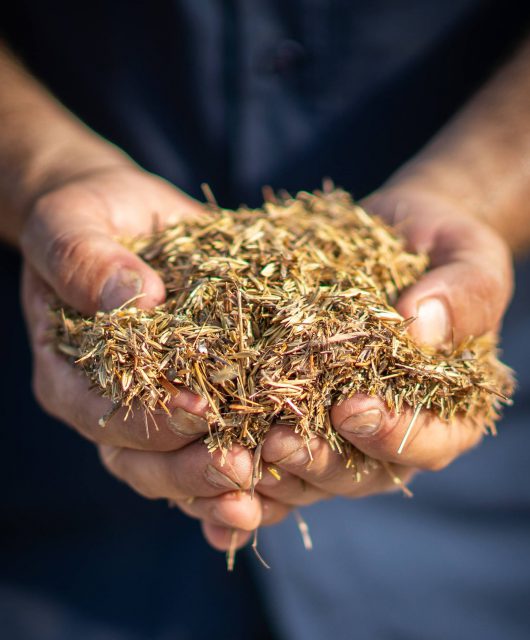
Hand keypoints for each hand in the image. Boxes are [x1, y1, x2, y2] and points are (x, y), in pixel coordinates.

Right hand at [21, 165, 288, 551]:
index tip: (199, 409)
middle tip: (238, 468)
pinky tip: (275, 496)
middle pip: (138, 460)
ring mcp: (151, 409)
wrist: (123, 216)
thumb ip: (84, 260)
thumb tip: (134, 298)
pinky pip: (209, 452)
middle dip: (189, 469)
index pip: (100, 411)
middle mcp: (106, 403)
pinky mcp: (195, 400)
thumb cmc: (89, 216)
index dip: (148, 418)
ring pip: (175, 470)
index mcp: (68, 371)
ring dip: (217, 488)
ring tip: (263, 490)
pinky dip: (239, 482)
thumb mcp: (72, 224)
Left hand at [255, 186, 512, 510]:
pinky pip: (272, 443)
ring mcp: (341, 426)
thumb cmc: (442, 245)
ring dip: (273, 470)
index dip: (393, 434)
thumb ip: (464, 295)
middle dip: (319, 461)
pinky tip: (210, 454)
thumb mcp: (468, 258)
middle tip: (278, 442)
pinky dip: (244, 459)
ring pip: (310, 471)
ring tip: (234, 451)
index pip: (428, 443)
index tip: (354, 408)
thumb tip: (423, 327)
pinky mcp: (298, 407)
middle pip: (361, 472)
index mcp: (448, 411)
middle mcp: (392, 429)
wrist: (393, 235)